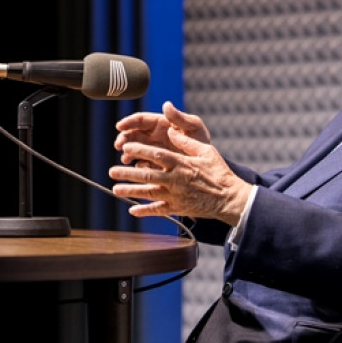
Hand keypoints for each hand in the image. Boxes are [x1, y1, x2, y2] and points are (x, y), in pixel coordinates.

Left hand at [109, 102, 249, 224]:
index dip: (140, 151)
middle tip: (112, 171)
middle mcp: (175, 180)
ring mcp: (175, 196)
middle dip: (127, 173)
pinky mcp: (178, 208)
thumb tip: (171, 131)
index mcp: (181, 163)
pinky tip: (132, 210)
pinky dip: (145, 211)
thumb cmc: (219, 172)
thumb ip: (186, 142)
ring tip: (115, 189)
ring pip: (148, 193)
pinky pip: (158, 211)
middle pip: (147, 176)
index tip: (126, 147)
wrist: (229, 199)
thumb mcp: (206, 151)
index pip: (156, 156)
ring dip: (131, 191)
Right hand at [113, 101, 211, 164]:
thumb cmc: (201, 141)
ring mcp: (153, 149)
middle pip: (133, 134)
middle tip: (119, 145)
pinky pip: (142, 163)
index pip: (141, 120)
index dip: (129, 121)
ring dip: (127, 152)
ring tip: (125, 159)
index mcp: (161, 123)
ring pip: (134, 149)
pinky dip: (138, 165)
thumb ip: (180, 118)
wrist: (206, 163)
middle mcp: (154, 135)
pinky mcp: (154, 163)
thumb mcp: (194, 127)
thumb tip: (166, 105)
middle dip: (124, 138)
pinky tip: (138, 169)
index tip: (120, 126)